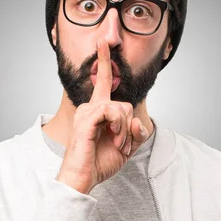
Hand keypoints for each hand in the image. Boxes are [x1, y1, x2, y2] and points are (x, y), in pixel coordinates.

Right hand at [56, 39, 150, 193]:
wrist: (84, 178)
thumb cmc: (100, 162)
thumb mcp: (126, 147)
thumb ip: (136, 132)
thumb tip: (136, 121)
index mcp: (98, 111)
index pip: (102, 81)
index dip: (104, 61)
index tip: (104, 42)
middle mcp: (90, 107)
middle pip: (124, 104)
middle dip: (129, 127)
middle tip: (122, 145)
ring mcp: (86, 112)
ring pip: (120, 108)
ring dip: (124, 130)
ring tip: (117, 145)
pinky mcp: (86, 118)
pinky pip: (112, 112)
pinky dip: (119, 128)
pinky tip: (113, 140)